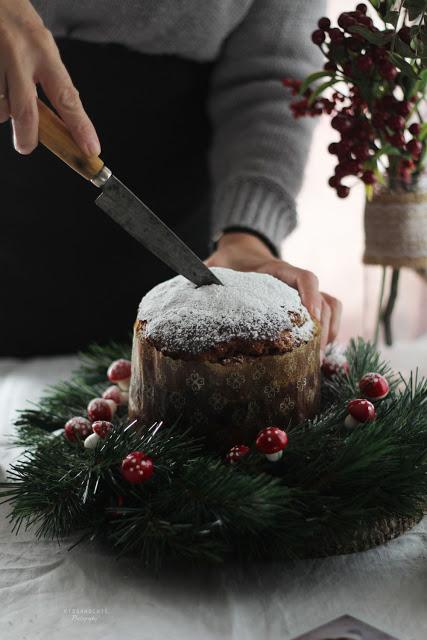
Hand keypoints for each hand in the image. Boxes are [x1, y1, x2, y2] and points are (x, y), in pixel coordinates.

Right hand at [0, 0, 99, 154]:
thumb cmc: (11, 16)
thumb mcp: (38, 39)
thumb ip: (47, 75)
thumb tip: (56, 115)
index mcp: (43, 50)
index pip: (67, 96)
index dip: (80, 126)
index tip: (90, 149)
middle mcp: (18, 55)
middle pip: (26, 112)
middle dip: (28, 136)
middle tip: (26, 147)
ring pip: (0, 108)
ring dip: (3, 111)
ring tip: (4, 91)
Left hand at [206, 232, 341, 350]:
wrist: (241, 251)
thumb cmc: (228, 263)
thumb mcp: (215, 267)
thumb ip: (203, 275)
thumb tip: (188, 287)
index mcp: (275, 271)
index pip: (303, 277)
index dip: (310, 295)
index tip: (310, 317)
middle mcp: (295, 282)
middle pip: (323, 299)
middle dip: (322, 329)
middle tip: (312, 358)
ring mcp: (303, 292)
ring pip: (331, 305)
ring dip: (329, 332)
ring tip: (317, 361)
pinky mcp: (306, 303)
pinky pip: (330, 311)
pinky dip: (331, 329)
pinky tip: (320, 351)